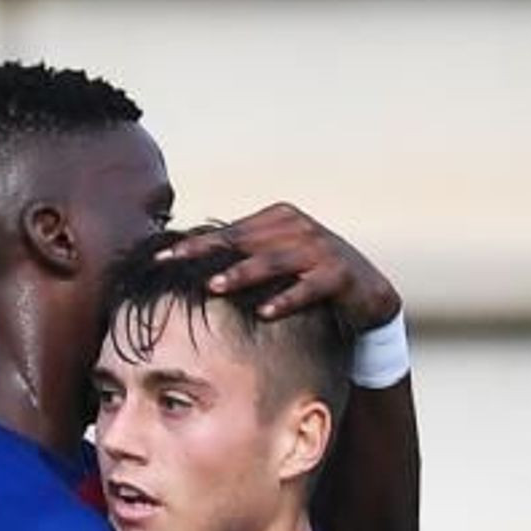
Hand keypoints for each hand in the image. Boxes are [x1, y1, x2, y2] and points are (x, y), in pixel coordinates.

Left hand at [161, 202, 402, 331]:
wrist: (369, 294)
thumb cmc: (310, 277)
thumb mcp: (275, 260)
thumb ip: (242, 255)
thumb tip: (190, 258)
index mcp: (278, 219)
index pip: (229, 233)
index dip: (195, 245)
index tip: (162, 258)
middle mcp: (299, 228)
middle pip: (244, 242)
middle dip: (207, 254)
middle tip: (174, 266)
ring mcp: (321, 250)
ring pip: (274, 261)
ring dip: (243, 274)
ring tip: (213, 287)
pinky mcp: (340, 275)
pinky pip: (309, 288)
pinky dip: (287, 299)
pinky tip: (265, 311)